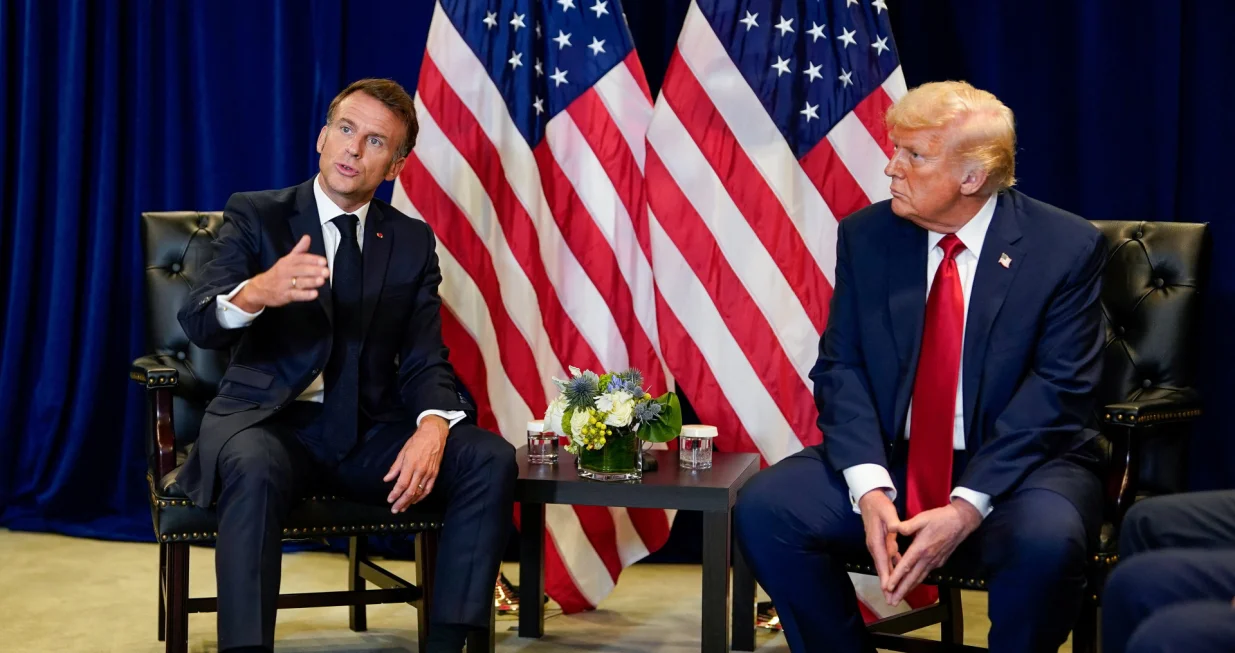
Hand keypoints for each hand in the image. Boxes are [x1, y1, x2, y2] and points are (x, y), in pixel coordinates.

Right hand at [233, 235, 328, 311]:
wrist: (259, 288)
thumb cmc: (278, 273)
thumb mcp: (286, 260)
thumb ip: (299, 250)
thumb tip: (307, 237)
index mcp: (287, 261)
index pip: (300, 258)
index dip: (312, 260)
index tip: (324, 261)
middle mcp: (286, 271)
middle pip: (300, 270)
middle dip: (314, 270)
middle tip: (326, 271)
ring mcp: (284, 284)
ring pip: (299, 282)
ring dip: (311, 281)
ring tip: (322, 281)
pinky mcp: (284, 295)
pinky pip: (295, 295)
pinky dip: (305, 295)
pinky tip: (314, 294)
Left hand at [383, 415, 449, 512]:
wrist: (434, 434)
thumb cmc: (417, 441)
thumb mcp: (403, 452)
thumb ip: (395, 467)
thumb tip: (387, 479)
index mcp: (411, 464)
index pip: (401, 484)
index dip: (395, 494)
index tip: (389, 500)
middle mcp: (420, 471)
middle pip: (410, 491)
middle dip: (401, 502)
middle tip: (395, 510)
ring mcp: (429, 473)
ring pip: (419, 492)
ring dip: (410, 502)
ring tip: (403, 508)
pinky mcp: (435, 474)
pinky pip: (428, 489)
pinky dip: (421, 497)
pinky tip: (415, 501)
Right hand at [858, 489, 901, 603]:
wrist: (870, 500)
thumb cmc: (880, 506)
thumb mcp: (887, 511)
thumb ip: (892, 521)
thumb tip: (895, 529)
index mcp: (876, 540)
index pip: (882, 561)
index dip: (885, 575)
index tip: (888, 588)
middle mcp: (874, 546)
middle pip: (881, 568)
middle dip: (886, 584)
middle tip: (891, 600)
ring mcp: (876, 546)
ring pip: (884, 566)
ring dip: (888, 580)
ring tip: (893, 594)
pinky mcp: (880, 544)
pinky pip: (886, 560)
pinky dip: (891, 569)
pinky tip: (897, 576)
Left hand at [885, 499, 981, 605]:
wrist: (961, 522)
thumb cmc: (940, 518)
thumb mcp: (922, 518)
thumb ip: (906, 525)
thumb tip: (892, 528)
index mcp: (921, 548)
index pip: (906, 566)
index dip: (896, 577)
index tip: (888, 588)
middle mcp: (928, 558)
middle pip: (913, 578)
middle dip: (902, 591)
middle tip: (892, 602)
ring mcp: (934, 561)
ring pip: (920, 578)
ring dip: (909, 589)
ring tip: (900, 598)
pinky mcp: (939, 561)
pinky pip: (926, 574)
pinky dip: (917, 581)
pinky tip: (912, 584)